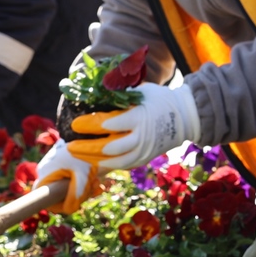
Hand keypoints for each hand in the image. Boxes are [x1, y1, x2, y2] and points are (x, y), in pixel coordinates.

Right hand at [33, 139, 105, 213]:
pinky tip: (95, 180)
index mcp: (45, 173)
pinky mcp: (61, 165)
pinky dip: (82, 182)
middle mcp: (45, 171)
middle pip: (58, 193)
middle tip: (95, 188)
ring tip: (97, 182)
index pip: (43, 198)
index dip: (58, 204)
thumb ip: (76, 195)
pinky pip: (69, 179)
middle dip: (78, 195)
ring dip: (83, 188)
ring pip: (66, 187)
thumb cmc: (84, 154)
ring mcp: (53, 168)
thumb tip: (70, 209)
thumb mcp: (82, 176)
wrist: (89, 134)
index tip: (74, 202)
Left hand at [68, 83, 199, 171]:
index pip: (109, 123)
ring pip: (115, 161)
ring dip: (93, 159)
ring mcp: (144, 150)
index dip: (90, 124)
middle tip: (70, 145)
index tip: (76, 123)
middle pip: (109, 147)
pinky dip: (107, 165)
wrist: (186, 116)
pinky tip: (94, 162)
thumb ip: (120, 95)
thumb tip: (95, 92)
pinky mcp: (145, 158)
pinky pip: (123, 165)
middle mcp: (141, 137)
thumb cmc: (160, 99)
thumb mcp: (141, 91)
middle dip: (86, 148)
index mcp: (138, 117)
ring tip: (78, 155)